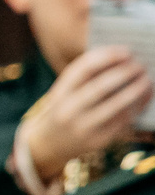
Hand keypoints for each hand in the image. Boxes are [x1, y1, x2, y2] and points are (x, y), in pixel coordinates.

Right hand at [20, 45, 152, 179]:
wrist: (49, 143)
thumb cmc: (64, 109)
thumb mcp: (64, 93)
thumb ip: (84, 78)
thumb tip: (120, 60)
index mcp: (59, 94)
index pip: (82, 70)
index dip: (106, 57)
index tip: (126, 51)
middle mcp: (69, 111)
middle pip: (101, 87)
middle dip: (124, 73)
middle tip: (140, 65)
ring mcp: (83, 127)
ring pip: (116, 106)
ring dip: (136, 91)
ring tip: (147, 80)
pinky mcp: (98, 141)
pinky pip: (122, 121)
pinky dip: (136, 108)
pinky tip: (143, 98)